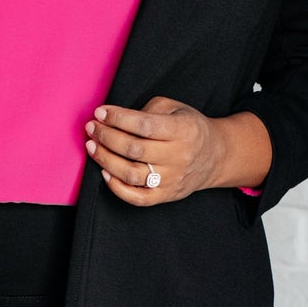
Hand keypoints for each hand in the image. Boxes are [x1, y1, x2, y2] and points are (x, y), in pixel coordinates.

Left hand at [83, 95, 270, 203]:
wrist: (215, 156)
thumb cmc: (189, 128)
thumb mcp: (175, 108)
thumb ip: (148, 109)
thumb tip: (114, 118)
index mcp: (183, 130)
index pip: (144, 125)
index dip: (118, 118)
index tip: (101, 113)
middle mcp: (179, 156)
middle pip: (134, 149)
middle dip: (106, 136)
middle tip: (92, 128)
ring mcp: (172, 179)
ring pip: (132, 174)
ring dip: (106, 160)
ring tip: (92, 146)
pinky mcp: (166, 195)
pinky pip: (138, 198)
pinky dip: (117, 188)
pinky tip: (105, 172)